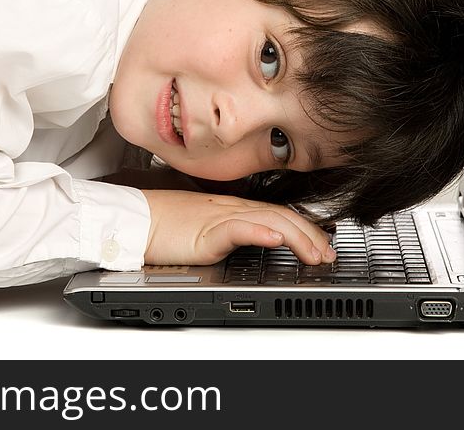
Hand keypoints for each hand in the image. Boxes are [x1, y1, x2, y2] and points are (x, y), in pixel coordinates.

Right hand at [142, 189, 335, 265]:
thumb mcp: (204, 228)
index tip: (322, 244)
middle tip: (328, 254)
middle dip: (311, 236)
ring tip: (314, 254)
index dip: (304, 228)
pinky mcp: (207, 230)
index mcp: (232, 209)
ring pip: (270, 221)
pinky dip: (261, 232)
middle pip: (282, 216)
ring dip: (297, 238)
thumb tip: (250, 239)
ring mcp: (220, 217)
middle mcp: (232, 209)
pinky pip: (239, 227)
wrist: (135, 220)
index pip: (278, 214)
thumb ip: (228, 230)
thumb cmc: (162, 225)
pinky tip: (276, 240)